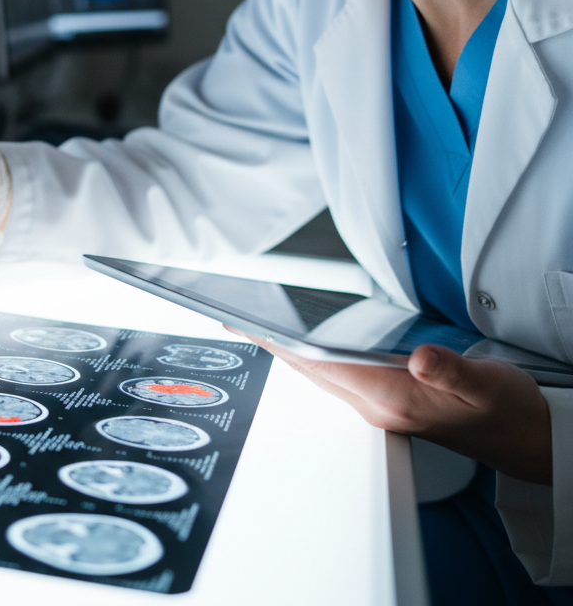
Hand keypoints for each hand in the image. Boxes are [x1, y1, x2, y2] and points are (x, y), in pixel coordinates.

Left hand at [234, 331, 551, 484]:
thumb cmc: (506, 410)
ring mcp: (378, 407)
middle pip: (310, 370)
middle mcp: (377, 405)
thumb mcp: (487, 385)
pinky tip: (301, 344)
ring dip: (288, 351)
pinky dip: (311, 356)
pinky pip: (335, 376)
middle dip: (272, 345)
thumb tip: (418, 359)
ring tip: (257, 327)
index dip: (285, 344)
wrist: (523, 437)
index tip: (253, 326)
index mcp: (393, 399)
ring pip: (319, 374)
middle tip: (235, 321)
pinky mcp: (385, 402)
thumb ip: (452, 370)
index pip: (324, 365)